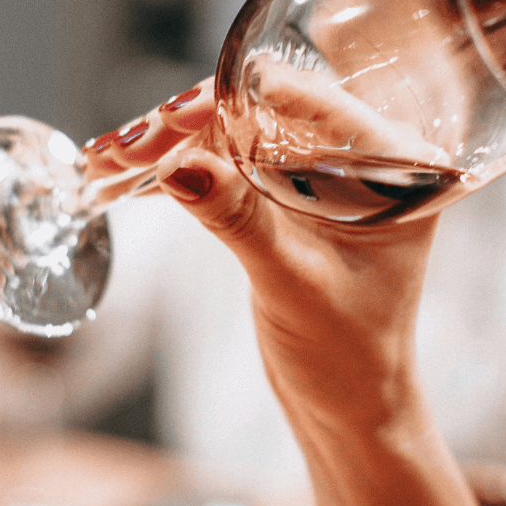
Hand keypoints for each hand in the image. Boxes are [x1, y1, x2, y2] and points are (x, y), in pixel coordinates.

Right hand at [82, 79, 438, 438]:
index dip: (237, 98)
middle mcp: (364, 158)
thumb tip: (178, 164)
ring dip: (173, 143)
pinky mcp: (287, 197)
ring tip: (109, 156)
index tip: (177, 113)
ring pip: (237, 133)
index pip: (313, 102)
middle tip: (128, 145)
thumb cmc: (347, 354)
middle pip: (264, 110)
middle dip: (190, 123)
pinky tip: (127, 174)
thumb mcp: (291, 283)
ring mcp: (321, 176)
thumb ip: (238, 220)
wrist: (349, 408)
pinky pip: (229, 164)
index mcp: (396, 164)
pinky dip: (181, 169)